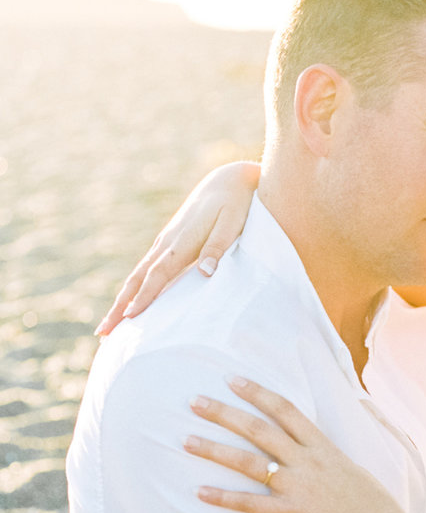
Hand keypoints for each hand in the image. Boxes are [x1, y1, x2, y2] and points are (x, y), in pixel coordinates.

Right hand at [96, 161, 260, 334]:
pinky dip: (134, 289)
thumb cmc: (235, 203)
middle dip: (119, 307)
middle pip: (137, 279)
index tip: (130, 318)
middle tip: (103, 332)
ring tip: (109, 326)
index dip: (144, 297)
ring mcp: (165, 242)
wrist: (228, 180)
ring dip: (122, 301)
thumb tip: (205, 272)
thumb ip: (218, 247)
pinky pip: (146, 270)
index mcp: (181, 242)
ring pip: (138, 276)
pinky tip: (131, 302)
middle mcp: (167, 243)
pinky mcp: (169, 242)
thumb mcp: (232, 223)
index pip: (157, 275)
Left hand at [185, 376, 425, 512]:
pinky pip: (251, 504)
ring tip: (185, 440)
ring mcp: (299, 487)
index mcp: (324, 448)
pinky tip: (199, 492)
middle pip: (258, 429)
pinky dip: (223, 498)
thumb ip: (330, 459)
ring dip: (214, 449)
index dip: (257, 392)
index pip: (285, 410)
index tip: (232, 380)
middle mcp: (308, 462)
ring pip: (248, 462)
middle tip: (194, 402)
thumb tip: (316, 450)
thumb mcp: (355, 472)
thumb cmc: (374, 510)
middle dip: (224, 413)